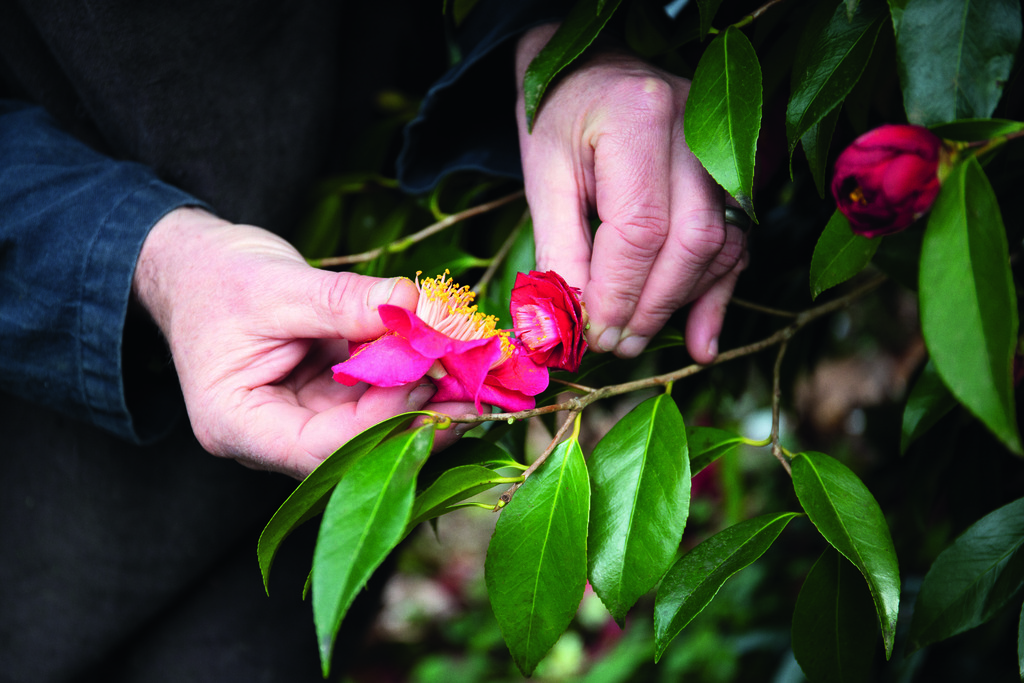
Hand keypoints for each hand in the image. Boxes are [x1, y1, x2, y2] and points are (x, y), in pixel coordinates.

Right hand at [132, 207, 471, 478]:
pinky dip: (408, 379)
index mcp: (237, 425)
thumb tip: (418, 308)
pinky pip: (373, 399)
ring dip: (422, 401)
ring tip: (472, 374)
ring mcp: (299, 419)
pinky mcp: (324, 398)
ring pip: (372, 427)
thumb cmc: (216, 277)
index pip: (319, 449)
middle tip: (476, 391)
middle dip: (416, 419)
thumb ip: (348, 302)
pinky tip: (447, 361)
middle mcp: (270, 436)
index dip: (382, 422)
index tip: (429, 381)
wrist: (193, 264)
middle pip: (354, 448)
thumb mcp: (280, 286)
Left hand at [515, 25, 747, 363]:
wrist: (596, 72)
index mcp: (638, 117)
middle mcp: (696, 128)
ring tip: (636, 339)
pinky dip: (716, 295)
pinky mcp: (737, 175)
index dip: (617, 292)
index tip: (592, 334)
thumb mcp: (544, 178)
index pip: (639, 227)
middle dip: (652, 306)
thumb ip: (559, 251)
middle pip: (691, 240)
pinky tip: (700, 341)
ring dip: (679, 303)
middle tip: (616, 345)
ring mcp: (726, 149)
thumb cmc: (561, 120)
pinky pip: (737, 244)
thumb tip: (566, 327)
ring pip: (720, 246)